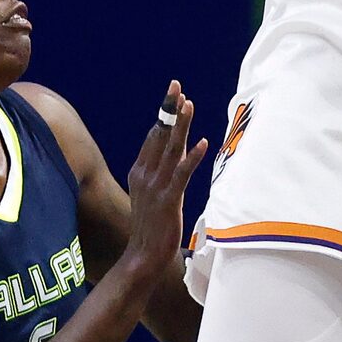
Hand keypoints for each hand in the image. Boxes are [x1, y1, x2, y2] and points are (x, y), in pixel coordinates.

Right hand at [123, 82, 207, 276]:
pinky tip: (202, 143)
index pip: (154, 136)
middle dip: (169, 110)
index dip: (165, 114)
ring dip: (180, 126)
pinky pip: (181, 175)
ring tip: (188, 104)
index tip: (175, 94)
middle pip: (159, 136)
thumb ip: (162, 169)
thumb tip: (177, 147)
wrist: (142, 256)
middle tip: (177, 86)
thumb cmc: (152, 223)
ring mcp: (155, 187)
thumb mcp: (153, 191)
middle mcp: (145, 175)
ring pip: (170, 150)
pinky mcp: (168, 201)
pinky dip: (191, 158)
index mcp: (140, 171)